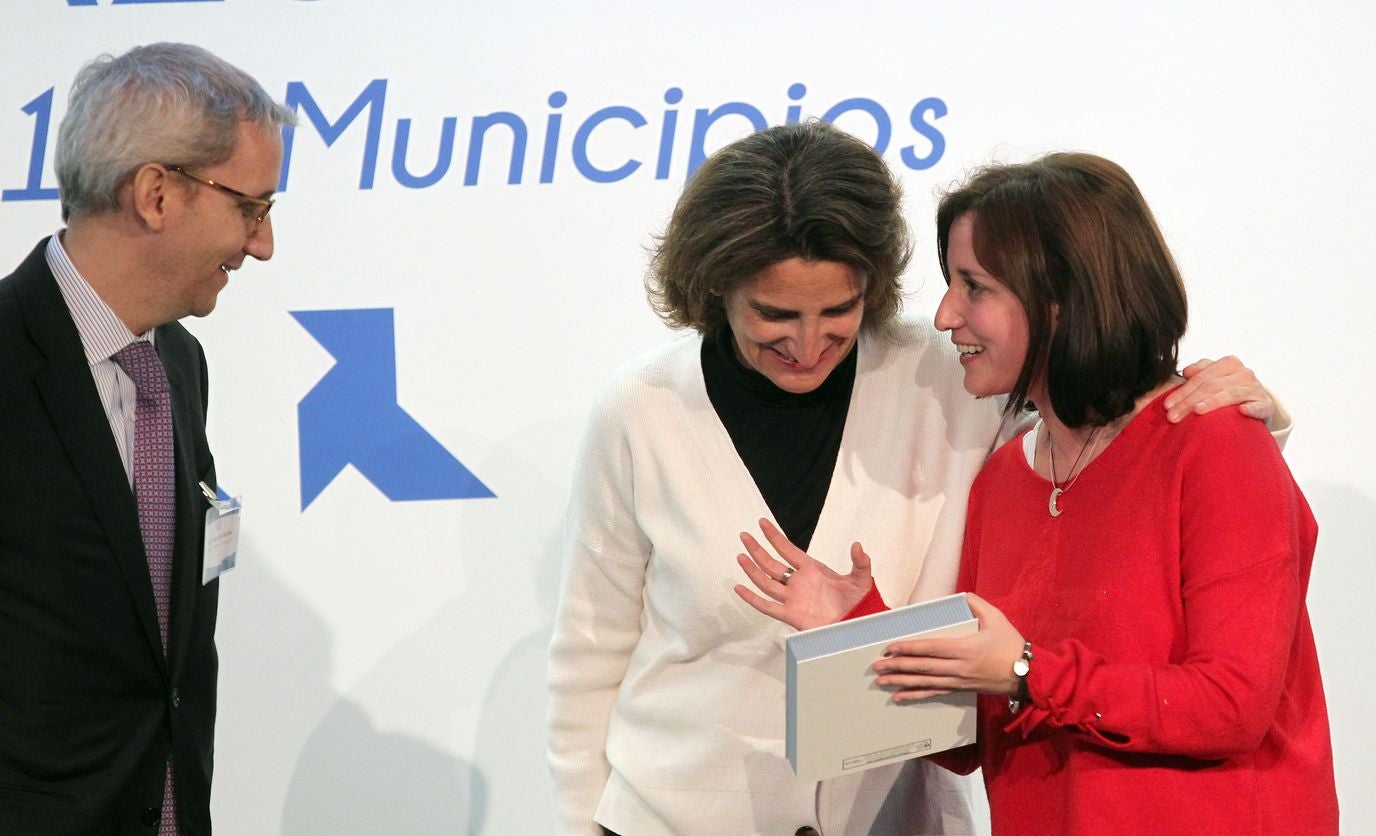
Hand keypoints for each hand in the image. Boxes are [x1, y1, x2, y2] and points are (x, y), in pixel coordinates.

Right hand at [733, 518, 872, 630]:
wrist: (856, 624)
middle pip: (771, 564)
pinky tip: (740, 588)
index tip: (762, 523)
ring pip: (766, 582)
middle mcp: (798, 582)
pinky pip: (766, 606)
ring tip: (741, 556)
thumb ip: (860, 562)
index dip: (774, 536)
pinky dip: (752, 598)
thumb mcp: (861, 579)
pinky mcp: (790, 615)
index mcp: (811, 570)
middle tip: (744, 536)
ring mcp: (792, 598)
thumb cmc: (858, 603)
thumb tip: (858, 546)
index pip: (787, 549)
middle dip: (757, 549)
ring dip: (753, 569)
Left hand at [872, 594, 1024, 701]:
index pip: (931, 648)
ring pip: (925, 682)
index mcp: (965, 648)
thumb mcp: (997, 619)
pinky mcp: (960, 689)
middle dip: (898, 666)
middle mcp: (959, 667)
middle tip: (877, 665)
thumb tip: (963, 595)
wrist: (1027, 675)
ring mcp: (958, 681)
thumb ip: (977, 604)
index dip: (910, 648)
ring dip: (901, 682)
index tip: (892, 647)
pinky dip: (916, 695)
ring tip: (882, 681)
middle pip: (923, 667)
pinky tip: (900, 697)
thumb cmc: (1012, 645)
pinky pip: (934, 693)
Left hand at [1165, 355, 1272, 422]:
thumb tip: (1186, 371)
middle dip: (1189, 401)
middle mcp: (1244, 373)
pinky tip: (1242, 411)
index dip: (1182, 391)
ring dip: (1213, 403)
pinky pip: (1259, 406)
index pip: (1200, 377)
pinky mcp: (1267, 406)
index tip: (1166, 406)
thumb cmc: (1225, 392)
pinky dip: (1252, 408)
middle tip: (1173, 416)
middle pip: (1211, 386)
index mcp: (1228, 363)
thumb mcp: (1211, 380)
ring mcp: (1256, 389)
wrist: (1255, 404)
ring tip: (1197, 411)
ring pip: (1231, 395)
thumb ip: (1198, 374)